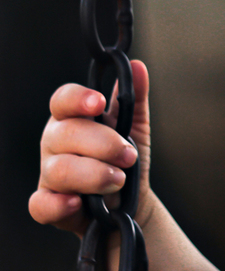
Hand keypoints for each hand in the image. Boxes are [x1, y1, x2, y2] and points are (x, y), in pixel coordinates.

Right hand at [29, 60, 152, 236]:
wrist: (128, 201)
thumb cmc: (124, 159)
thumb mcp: (135, 126)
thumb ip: (133, 98)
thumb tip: (137, 66)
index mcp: (72, 119)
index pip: (62, 100)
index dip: (77, 99)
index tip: (99, 103)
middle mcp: (54, 143)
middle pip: (65, 134)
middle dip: (103, 144)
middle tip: (129, 155)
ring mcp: (48, 174)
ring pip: (58, 169)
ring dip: (94, 174)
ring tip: (119, 179)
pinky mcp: (48, 204)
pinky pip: (41, 204)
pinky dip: (59, 204)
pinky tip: (78, 203)